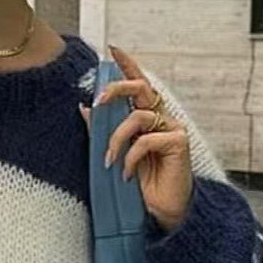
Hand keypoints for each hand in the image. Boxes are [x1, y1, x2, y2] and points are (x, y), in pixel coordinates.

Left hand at [79, 45, 193, 232]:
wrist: (157, 213)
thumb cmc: (137, 185)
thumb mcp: (113, 154)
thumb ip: (101, 131)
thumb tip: (84, 107)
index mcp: (146, 117)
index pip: (137, 84)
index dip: (127, 65)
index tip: (111, 49)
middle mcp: (160, 118)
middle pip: (140, 88)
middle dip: (117, 88)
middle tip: (100, 99)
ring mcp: (172, 128)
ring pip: (136, 117)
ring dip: (116, 139)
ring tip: (109, 161)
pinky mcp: (178, 142)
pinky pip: (146, 140)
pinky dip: (130, 157)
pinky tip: (126, 174)